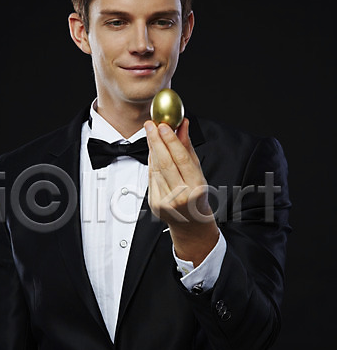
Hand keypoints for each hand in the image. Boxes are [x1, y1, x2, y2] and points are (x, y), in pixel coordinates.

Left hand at [144, 118, 218, 266]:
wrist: (190, 224)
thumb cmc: (197, 196)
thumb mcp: (198, 172)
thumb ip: (188, 149)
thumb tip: (183, 125)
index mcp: (196, 188)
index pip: (181, 159)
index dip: (171, 140)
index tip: (164, 125)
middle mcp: (181, 196)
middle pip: (165, 163)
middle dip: (156, 141)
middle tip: (151, 125)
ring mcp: (166, 202)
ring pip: (156, 169)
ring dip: (152, 149)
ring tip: (152, 134)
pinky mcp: (155, 204)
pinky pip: (151, 178)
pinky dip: (151, 163)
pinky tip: (153, 152)